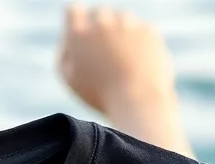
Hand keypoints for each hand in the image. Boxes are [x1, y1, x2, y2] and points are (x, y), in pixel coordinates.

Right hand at [58, 6, 175, 114]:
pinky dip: (140, 46)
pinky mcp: (148, 30)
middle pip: (99, 14)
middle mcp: (101, 22)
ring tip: (123, 66)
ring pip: (122, 20)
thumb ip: (65, 53)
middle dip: (101, 30)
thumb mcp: (71, 79)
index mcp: (77, 35)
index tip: (84, 36)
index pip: (73, 11)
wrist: (137, 102)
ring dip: (121, 35)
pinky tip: (138, 67)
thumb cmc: (100, 96)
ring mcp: (127, 23)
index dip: (78, 22)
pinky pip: (142, 32)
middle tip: (105, 57)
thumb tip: (68, 36)